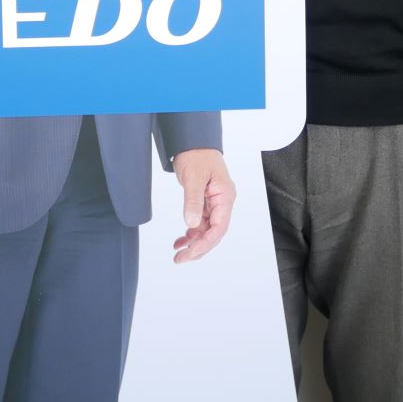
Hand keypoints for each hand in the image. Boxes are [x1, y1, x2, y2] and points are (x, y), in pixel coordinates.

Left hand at [169, 149, 233, 263]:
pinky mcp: (205, 203)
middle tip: (180, 259)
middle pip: (214, 233)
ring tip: (178, 254)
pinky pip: (200, 223)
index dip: (205, 243)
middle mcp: (222, 203)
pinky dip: (190, 233)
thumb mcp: (193, 177)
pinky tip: (179, 241)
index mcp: (225, 196)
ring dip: (193, 243)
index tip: (190, 253)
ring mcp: (214, 204)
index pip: (219, 227)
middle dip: (198, 248)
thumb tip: (191, 224)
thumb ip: (193, 201)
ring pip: (206, 230)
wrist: (193, 142)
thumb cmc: (197, 155)